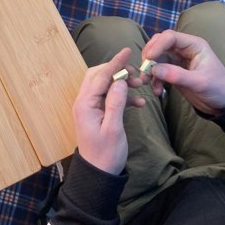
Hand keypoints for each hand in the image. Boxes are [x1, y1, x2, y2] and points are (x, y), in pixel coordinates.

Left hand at [73, 48, 144, 174]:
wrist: (99, 174)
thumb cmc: (106, 154)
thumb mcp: (113, 129)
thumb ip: (115, 103)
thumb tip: (119, 81)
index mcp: (85, 103)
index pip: (100, 76)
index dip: (114, 62)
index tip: (127, 51)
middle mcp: (84, 102)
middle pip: (99, 76)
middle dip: (118, 71)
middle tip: (136, 74)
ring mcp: (89, 107)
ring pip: (105, 86)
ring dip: (122, 84)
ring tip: (140, 86)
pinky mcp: (97, 113)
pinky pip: (109, 98)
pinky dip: (123, 97)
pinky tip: (140, 103)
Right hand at [142, 30, 224, 115]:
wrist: (222, 104)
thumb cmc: (218, 88)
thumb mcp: (200, 82)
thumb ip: (177, 75)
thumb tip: (154, 70)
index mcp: (193, 45)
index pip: (170, 37)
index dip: (157, 45)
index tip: (148, 58)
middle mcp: (183, 49)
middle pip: (159, 44)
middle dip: (149, 56)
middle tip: (144, 69)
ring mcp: (176, 59)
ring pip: (155, 58)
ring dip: (149, 69)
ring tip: (146, 82)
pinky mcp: (172, 70)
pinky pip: (157, 70)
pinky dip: (154, 79)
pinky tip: (157, 90)